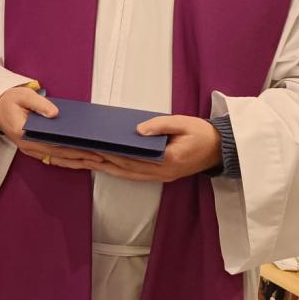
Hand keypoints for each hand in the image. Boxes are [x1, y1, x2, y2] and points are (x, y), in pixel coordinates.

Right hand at [0, 85, 105, 170]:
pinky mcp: (33, 148)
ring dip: (75, 163)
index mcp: (25, 135)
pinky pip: (52, 158)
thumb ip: (39, 104)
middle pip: (58, 157)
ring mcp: (30, 149)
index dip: (72, 150)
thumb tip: (55, 113)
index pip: (53, 147)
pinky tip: (79, 160)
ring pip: (56, 160)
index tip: (88, 150)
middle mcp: (28, 146)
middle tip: (99, 158)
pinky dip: (66, 161)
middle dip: (80, 158)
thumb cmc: (9, 100)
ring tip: (94, 163)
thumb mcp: (23, 96)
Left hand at [89, 115, 220, 182]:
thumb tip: (138, 129)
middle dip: (98, 162)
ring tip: (82, 162)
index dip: (110, 155)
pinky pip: (132, 175)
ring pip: (125, 174)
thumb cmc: (202, 134)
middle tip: (77, 155)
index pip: (132, 159)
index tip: (91, 148)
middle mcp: (161, 172)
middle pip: (123, 169)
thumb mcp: (184, 123)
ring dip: (103, 169)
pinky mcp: (159, 175)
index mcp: (168, 160)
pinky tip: (100, 165)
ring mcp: (160, 176)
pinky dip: (115, 170)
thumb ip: (161, 125)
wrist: (221, 149)